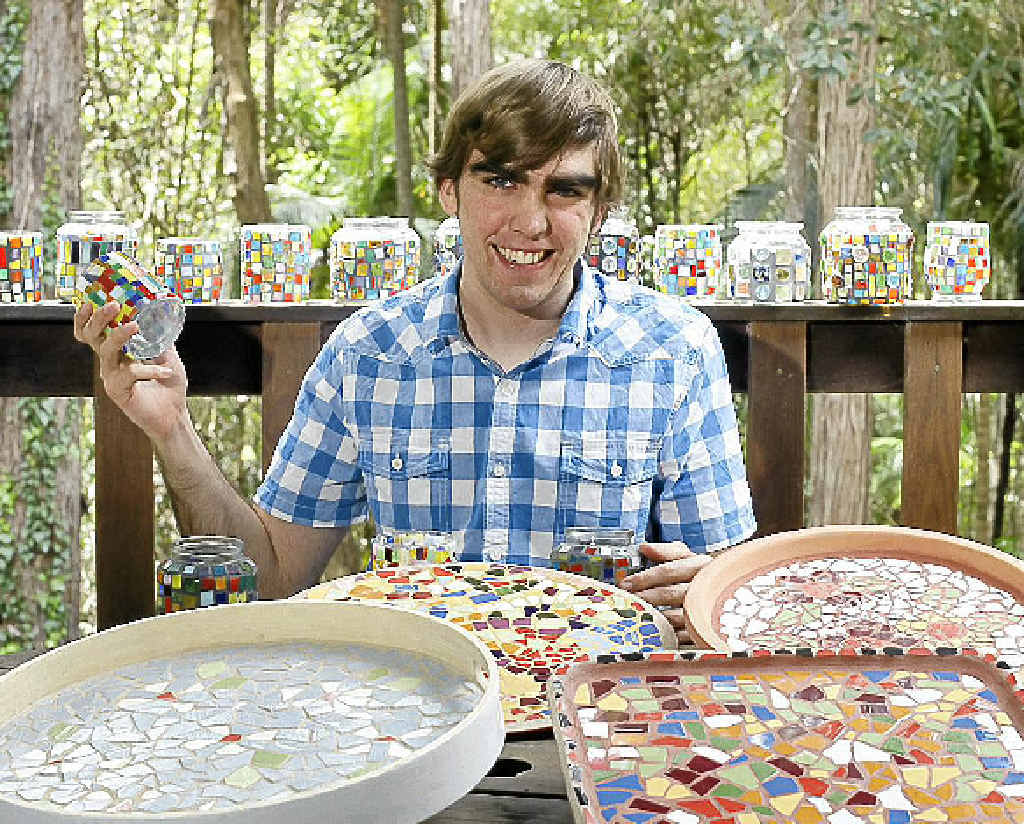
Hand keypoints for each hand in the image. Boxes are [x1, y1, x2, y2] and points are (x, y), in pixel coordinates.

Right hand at [73, 299, 187, 442]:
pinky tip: (166, 371)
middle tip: (113, 305)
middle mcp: (110, 363)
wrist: (174, 415)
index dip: (86, 318)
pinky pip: (129, 373)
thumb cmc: (170, 386)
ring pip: (106, 351)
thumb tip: (162, 315)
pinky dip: (149, 369)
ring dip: (120, 336)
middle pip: (93, 336)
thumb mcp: (168, 355)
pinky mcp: (117, 391)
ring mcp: (111, 377)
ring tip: (136, 326)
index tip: (90, 300)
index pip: (93, 332)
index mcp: (117, 353)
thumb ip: (162, 337)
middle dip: (99, 318)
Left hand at [621, 542, 711, 645]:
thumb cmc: (703, 574)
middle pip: (671, 593)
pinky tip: (657, 632)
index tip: (626, 583)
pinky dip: (671, 633)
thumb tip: (644, 548)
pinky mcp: (708, 628)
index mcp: (699, 565)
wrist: (733, 593)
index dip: (645, 577)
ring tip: (638, 616)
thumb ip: (667, 551)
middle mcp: (705, 585)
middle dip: (647, 597)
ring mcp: (708, 608)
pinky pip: (687, 633)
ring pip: (678, 615)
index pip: (668, 570)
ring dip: (656, 616)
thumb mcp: (689, 557)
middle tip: (629, 601)